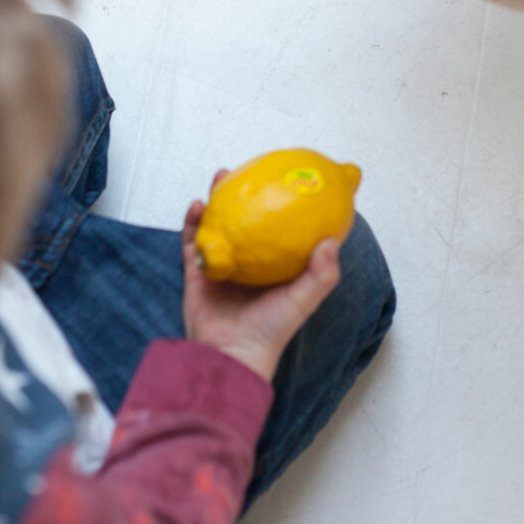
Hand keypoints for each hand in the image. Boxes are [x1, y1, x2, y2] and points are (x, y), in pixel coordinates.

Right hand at [181, 183, 341, 383]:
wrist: (231, 355)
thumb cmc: (271, 331)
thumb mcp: (303, 301)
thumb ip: (321, 274)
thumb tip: (331, 240)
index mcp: (273, 266)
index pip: (281, 229)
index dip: (285, 204)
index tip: (291, 178)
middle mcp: (248, 262)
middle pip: (247, 219)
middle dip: (248, 192)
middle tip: (253, 168)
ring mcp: (222, 264)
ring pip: (218, 223)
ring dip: (218, 198)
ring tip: (222, 176)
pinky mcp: (199, 272)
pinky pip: (193, 242)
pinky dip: (192, 222)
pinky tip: (197, 205)